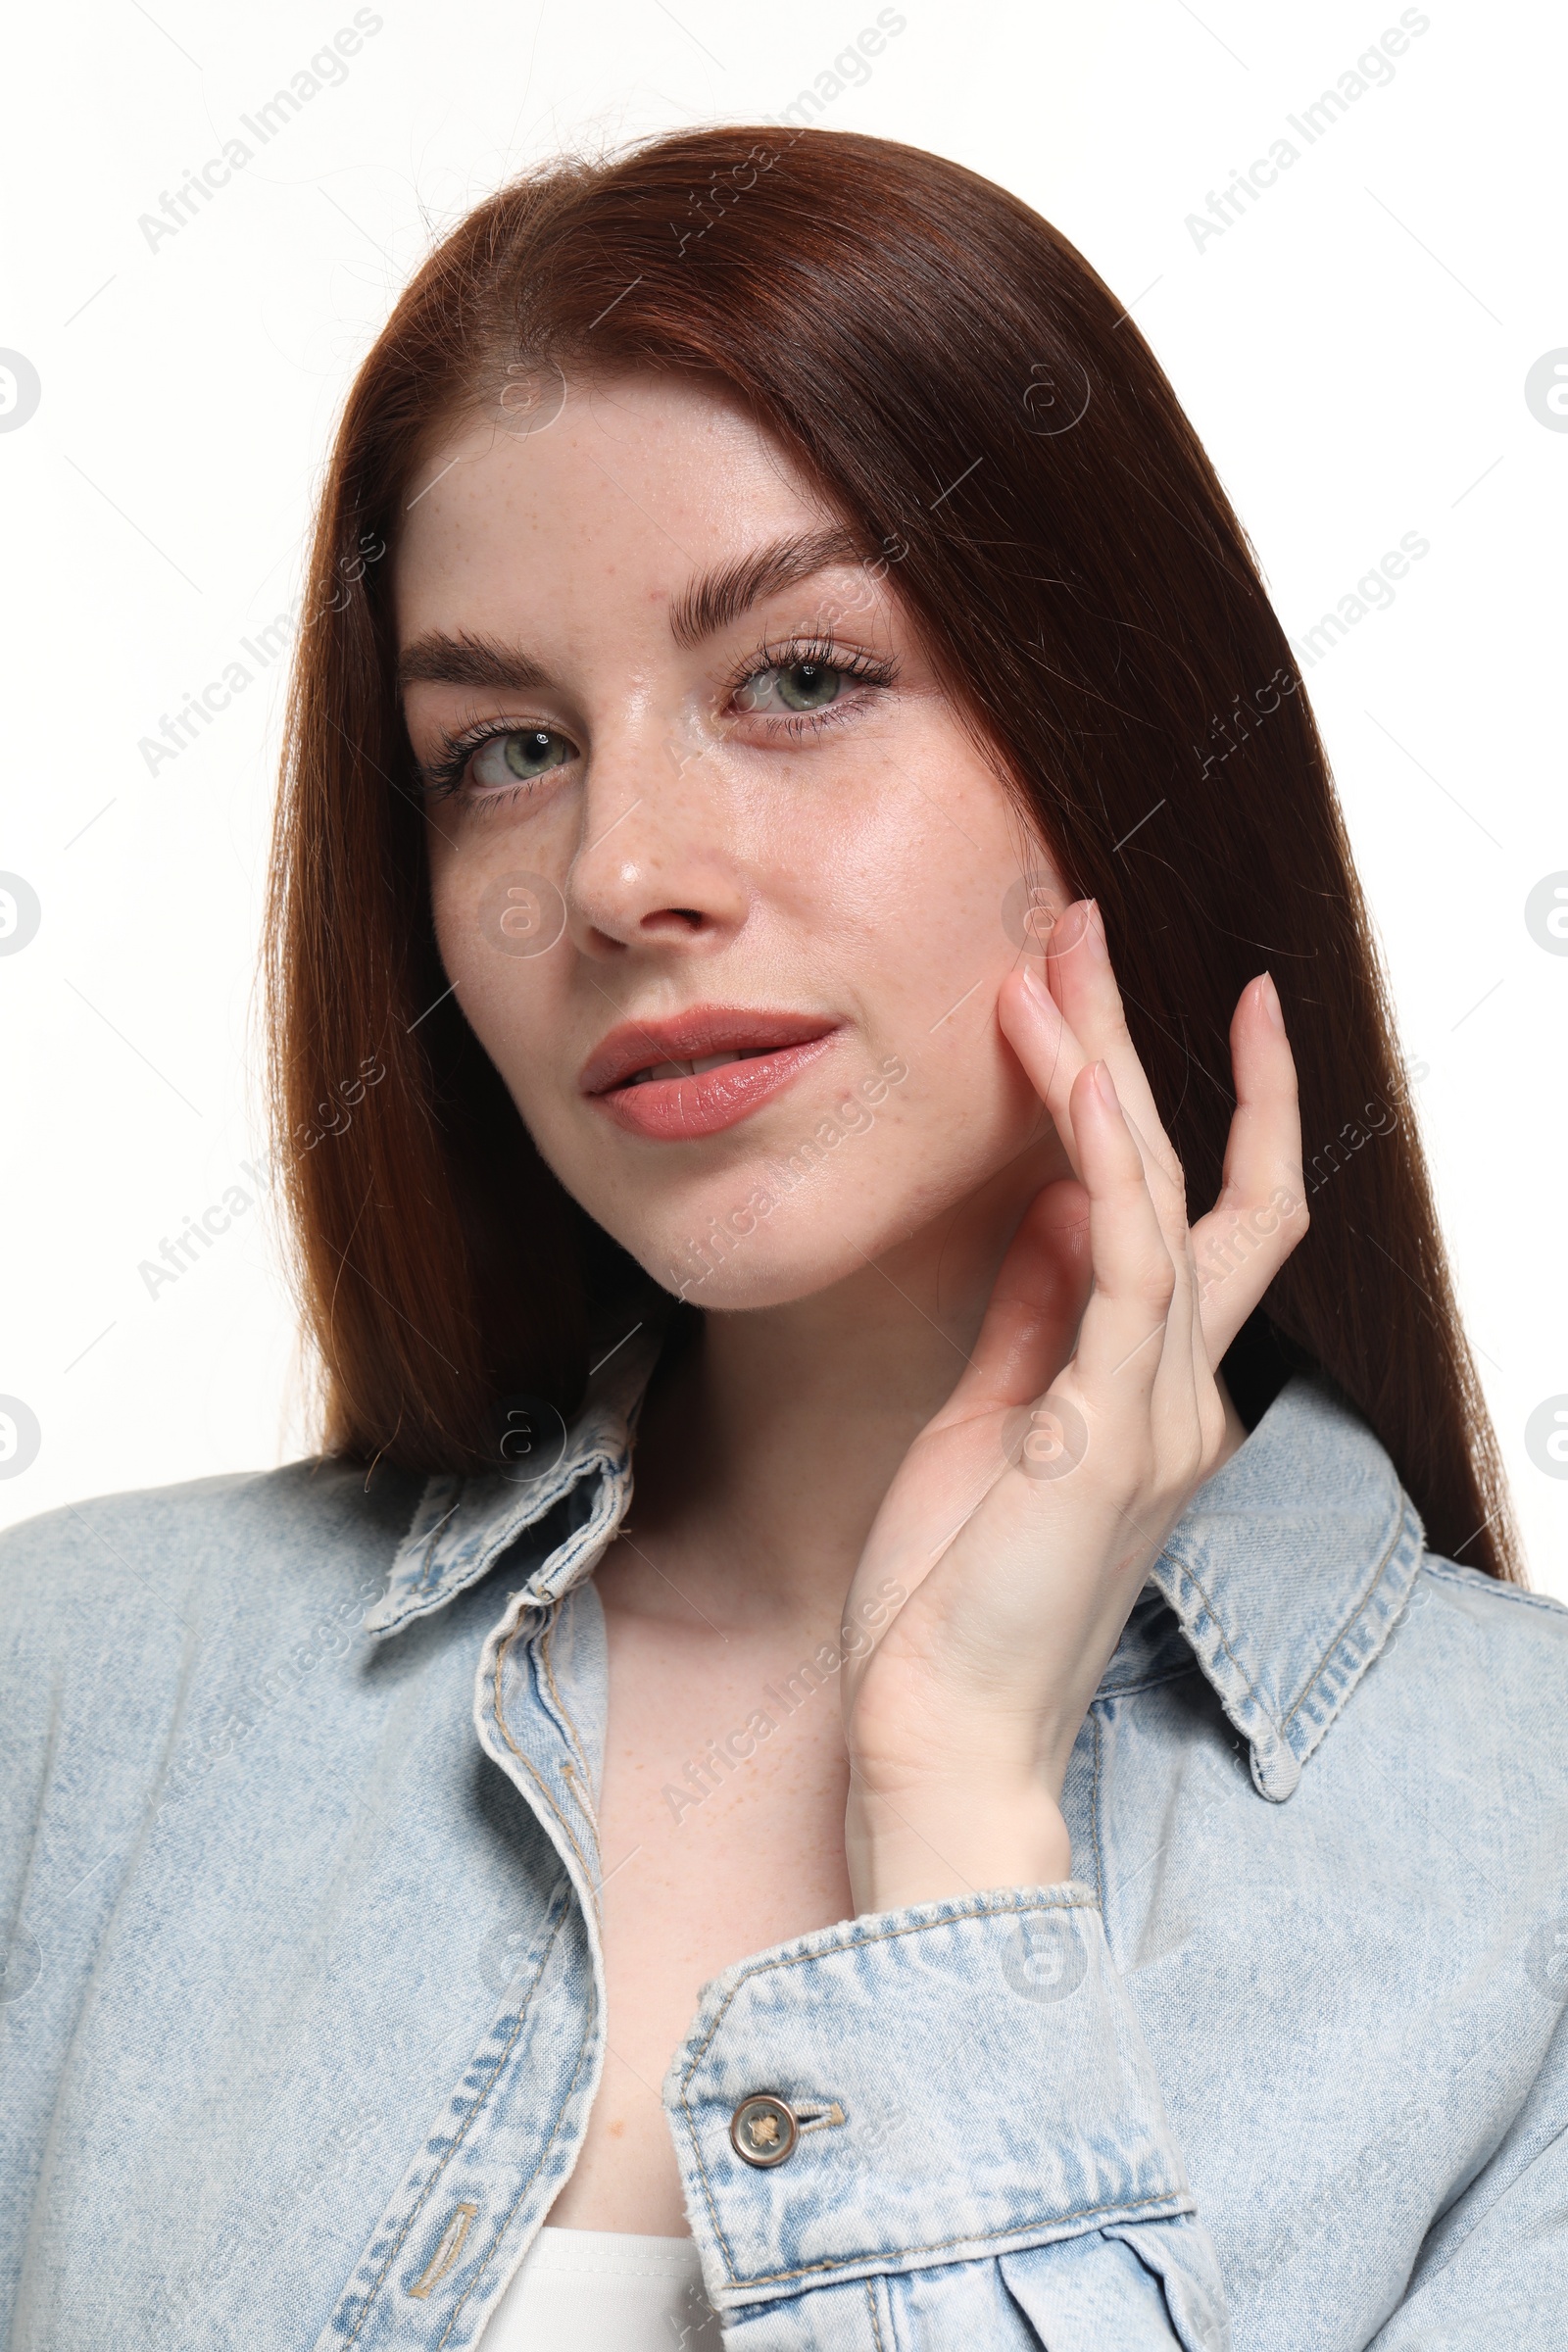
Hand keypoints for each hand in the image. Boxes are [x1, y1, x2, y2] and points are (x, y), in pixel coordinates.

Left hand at [838, 899, 1307, 1912]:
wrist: (941, 1738)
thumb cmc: (953, 1603)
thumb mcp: (992, 1425)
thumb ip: (1033, 1315)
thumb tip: (1050, 1201)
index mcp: (1156, 1392)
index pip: (1211, 1220)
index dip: (1221, 1109)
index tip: (1204, 1002)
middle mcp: (1183, 1389)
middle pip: (1195, 1177)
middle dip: (1139, 1045)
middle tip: (1082, 930)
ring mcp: (1158, 1409)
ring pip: (1160, 1195)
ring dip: (1105, 1067)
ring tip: (1050, 963)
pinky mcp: (1105, 1428)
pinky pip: (1120, 1261)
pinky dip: (1101, 1159)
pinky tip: (1070, 1076)